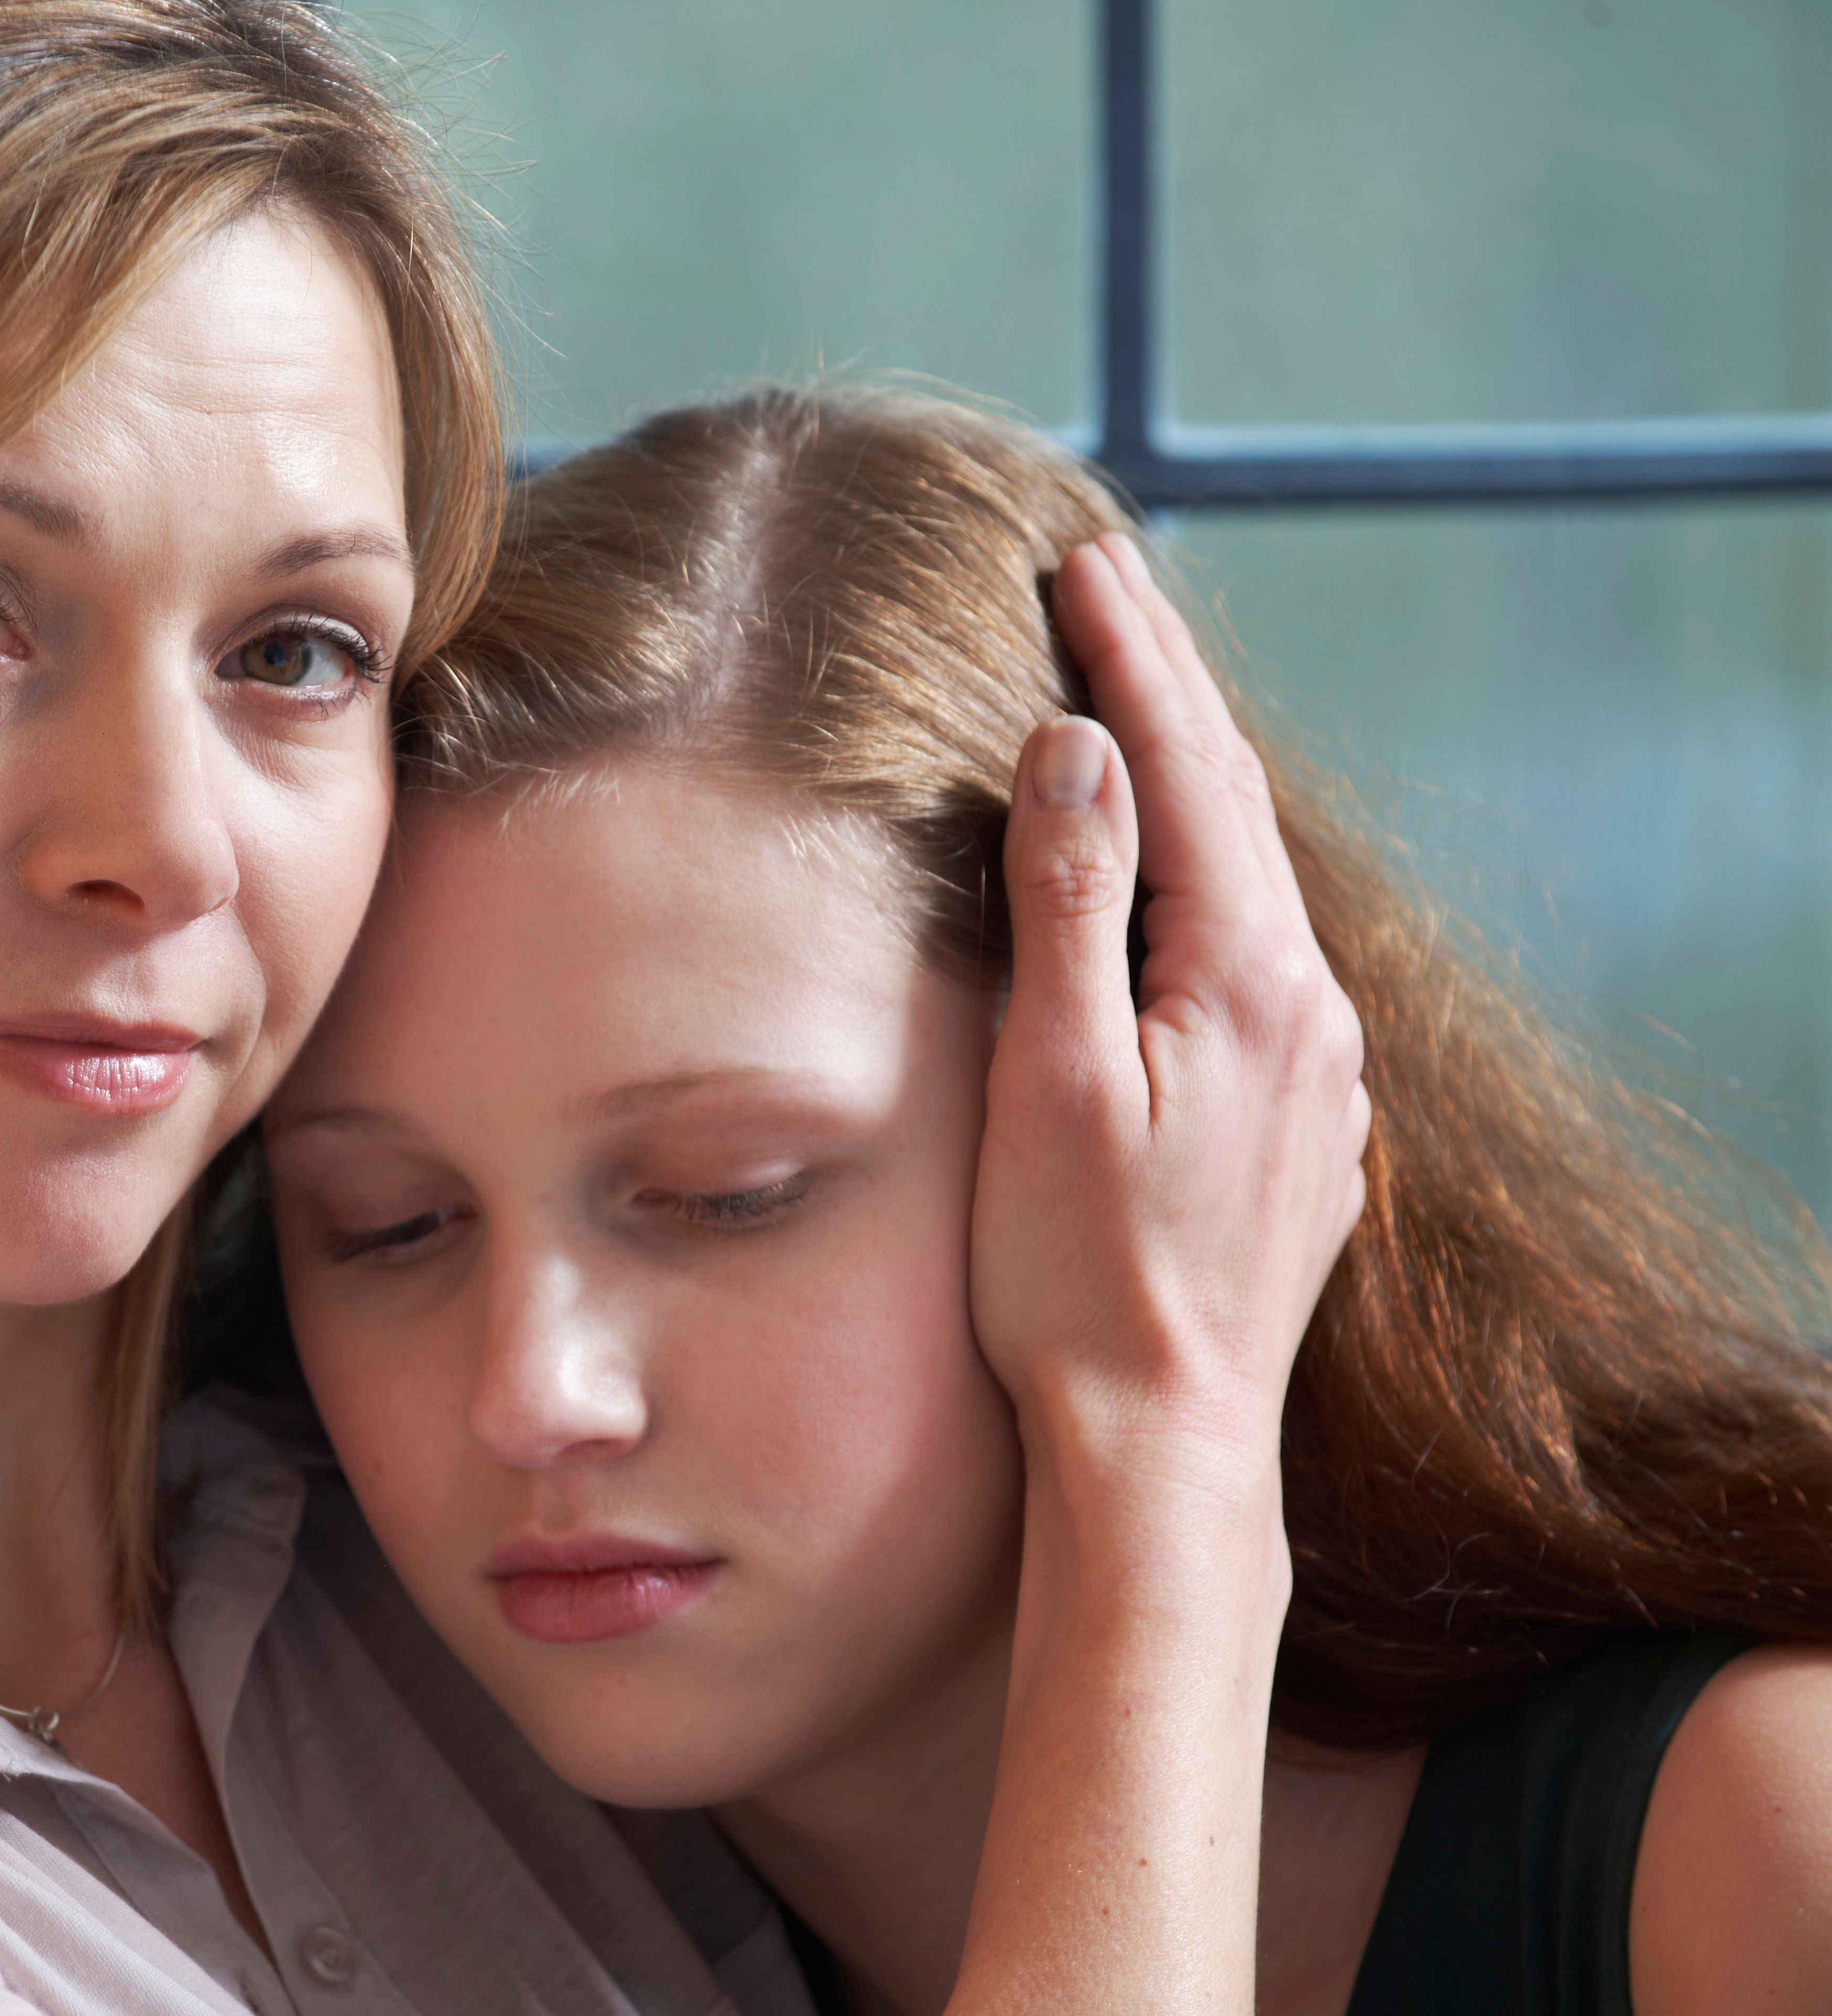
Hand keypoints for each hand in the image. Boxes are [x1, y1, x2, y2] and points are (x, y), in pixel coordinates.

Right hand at [967, 532, 1369, 1497]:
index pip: (1188, 774)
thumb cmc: (1078, 1278)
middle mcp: (1311, 1012)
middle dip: (1166, 689)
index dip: (1132, 658)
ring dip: (1189, 782)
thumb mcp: (1050, 1079)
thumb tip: (1077, 750)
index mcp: (1250, 984)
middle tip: (1110, 580)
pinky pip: (1253, 955)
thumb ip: (1069, 905)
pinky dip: (1204, 879)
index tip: (1085, 558)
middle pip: (1236, 810)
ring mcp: (1320, 1072)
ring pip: (1250, 882)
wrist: (1165, 1447)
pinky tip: (1174, 877)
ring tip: (1135, 701)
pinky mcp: (1301, 1124)